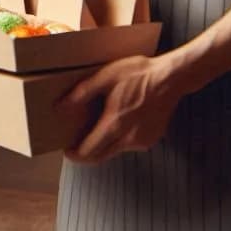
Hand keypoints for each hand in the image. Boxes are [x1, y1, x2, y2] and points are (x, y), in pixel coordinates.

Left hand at [60, 55, 182, 164]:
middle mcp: (129, 139)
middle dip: (86, 153)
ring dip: (104, 145)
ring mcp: (142, 141)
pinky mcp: (151, 139)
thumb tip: (61, 106)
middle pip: (101, 156)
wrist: (170, 78)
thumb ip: (81, 93)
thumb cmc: (138, 74)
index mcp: (114, 125)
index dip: (75, 154)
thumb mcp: (105, 77)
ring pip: (115, 151)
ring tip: (96, 127)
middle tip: (75, 143)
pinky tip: (117, 123)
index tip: (66, 150)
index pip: (89, 151)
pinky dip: (119, 139)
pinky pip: (129, 145)